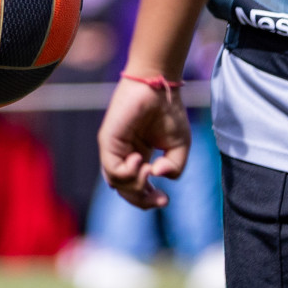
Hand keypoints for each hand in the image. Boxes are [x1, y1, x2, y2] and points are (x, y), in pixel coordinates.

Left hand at [97, 76, 190, 208]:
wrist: (158, 86)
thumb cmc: (169, 112)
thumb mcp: (180, 147)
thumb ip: (174, 168)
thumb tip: (159, 177)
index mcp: (138, 158)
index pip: (136, 189)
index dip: (149, 200)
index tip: (165, 199)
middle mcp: (123, 155)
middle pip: (124, 191)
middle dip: (143, 201)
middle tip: (162, 199)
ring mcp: (114, 148)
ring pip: (116, 184)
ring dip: (136, 186)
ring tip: (149, 170)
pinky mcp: (108, 140)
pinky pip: (112, 169)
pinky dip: (127, 173)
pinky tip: (141, 160)